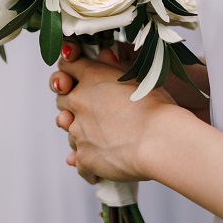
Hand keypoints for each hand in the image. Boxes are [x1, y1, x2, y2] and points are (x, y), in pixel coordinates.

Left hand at [53, 42, 177, 182]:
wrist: (160, 141)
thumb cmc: (158, 108)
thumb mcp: (139, 77)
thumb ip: (116, 66)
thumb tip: (105, 54)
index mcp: (92, 77)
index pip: (67, 66)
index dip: (69, 71)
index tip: (74, 76)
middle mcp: (79, 102)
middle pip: (62, 99)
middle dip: (73, 103)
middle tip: (91, 110)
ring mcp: (78, 131)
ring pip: (69, 129)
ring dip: (80, 132)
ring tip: (101, 139)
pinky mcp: (84, 157)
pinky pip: (77, 161)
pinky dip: (87, 163)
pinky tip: (99, 167)